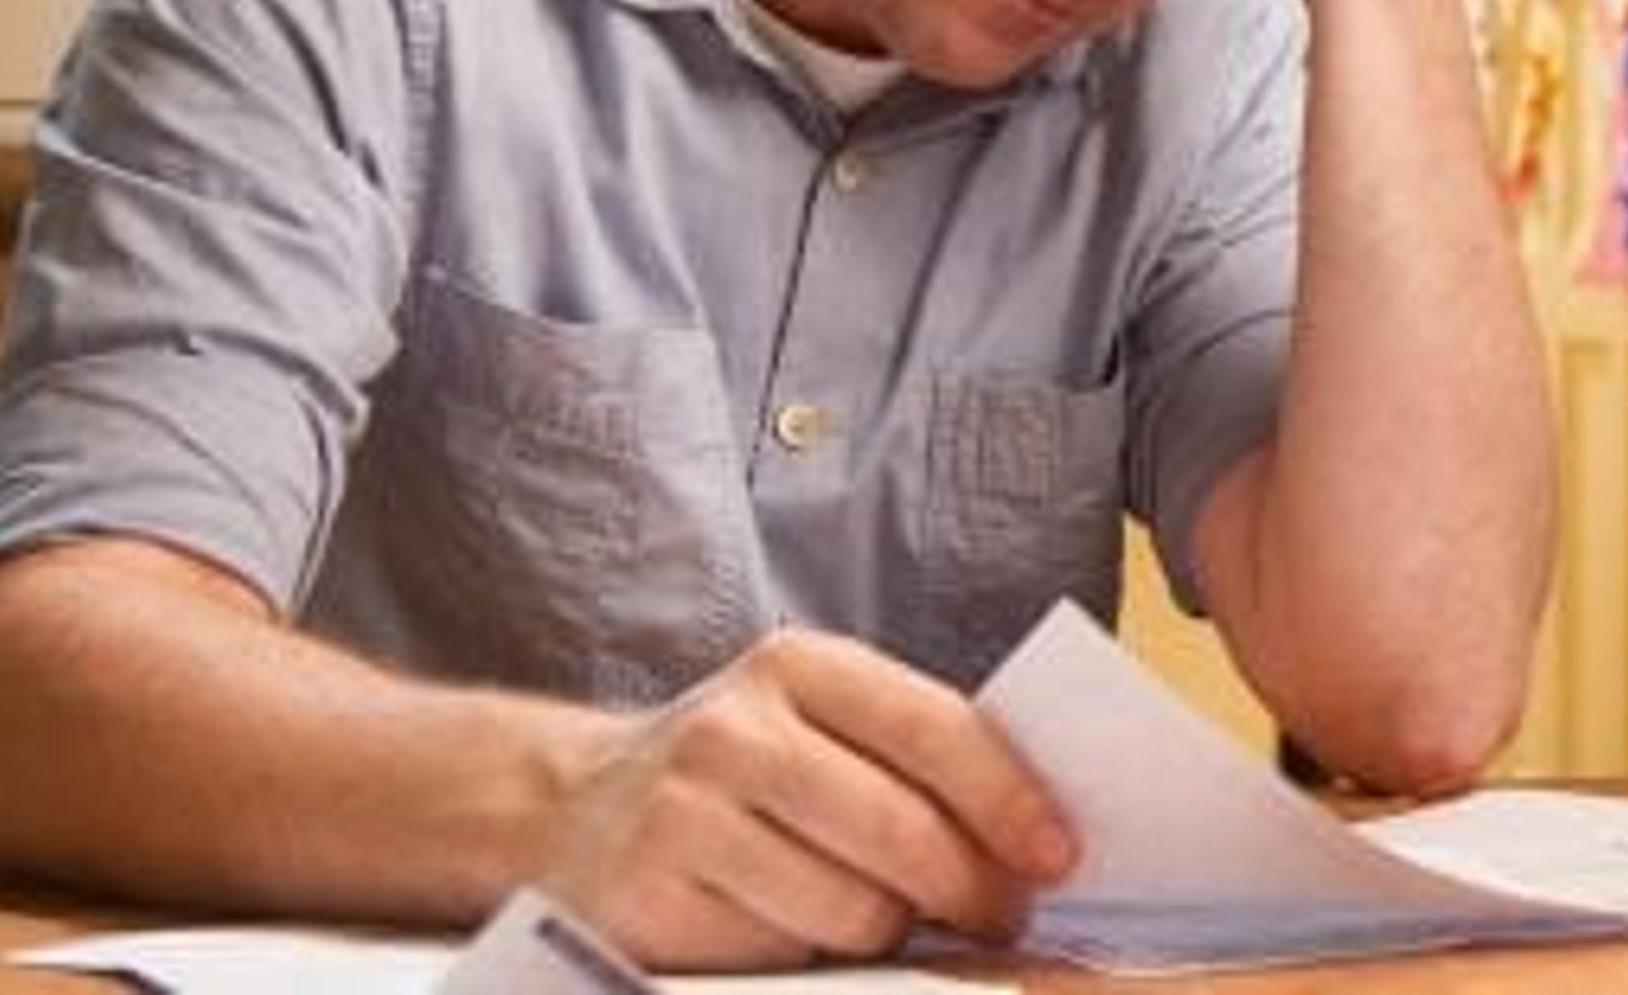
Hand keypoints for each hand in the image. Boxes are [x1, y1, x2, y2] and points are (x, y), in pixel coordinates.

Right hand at [533, 629, 1073, 969]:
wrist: (567, 810)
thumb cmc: (741, 771)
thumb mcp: (818, 723)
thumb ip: (915, 756)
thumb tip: (1035, 838)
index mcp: (798, 667)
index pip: (934, 729)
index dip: (1009, 799)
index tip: (1060, 854)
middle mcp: (733, 730)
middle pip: (901, 833)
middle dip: (973, 890)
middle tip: (1003, 918)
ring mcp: (682, 815)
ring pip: (851, 910)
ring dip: (892, 933)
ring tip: (887, 917)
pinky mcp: (650, 901)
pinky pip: (783, 958)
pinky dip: (813, 959)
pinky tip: (799, 932)